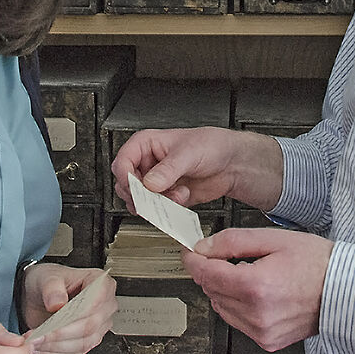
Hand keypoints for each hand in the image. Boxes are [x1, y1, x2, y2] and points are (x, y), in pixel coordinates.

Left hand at [22, 263, 116, 353]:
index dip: (74, 315)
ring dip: (56, 345)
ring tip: (36, 340)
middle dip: (61, 333)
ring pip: (84, 343)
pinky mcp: (89, 340)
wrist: (39, 295)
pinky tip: (41, 347)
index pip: (94, 303)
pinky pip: (76, 353)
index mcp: (100, 283)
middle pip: (89, 326)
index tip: (53, 321)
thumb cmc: (47, 281)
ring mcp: (99, 324)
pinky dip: (56, 353)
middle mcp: (104, 304)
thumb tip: (58, 303)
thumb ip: (52, 288)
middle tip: (39, 334)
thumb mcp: (46, 277)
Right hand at [111, 126, 282, 210]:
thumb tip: (150, 183)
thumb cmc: (212, 146)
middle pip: (126, 185)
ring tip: (176, 195)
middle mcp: (148, 163)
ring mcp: (156, 181)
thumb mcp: (189, 153)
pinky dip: (167, 208)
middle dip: (142, 194)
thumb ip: (168, 169)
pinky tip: (182, 197)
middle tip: (157, 195)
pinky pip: (156, 208)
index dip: (126, 177)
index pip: (122, 162)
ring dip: (156, 202)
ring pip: (139, 200)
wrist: (231, 163)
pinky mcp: (166, 196)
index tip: (138, 188)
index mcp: (146, 144)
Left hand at [183, 227, 331, 351]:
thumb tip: (204, 247)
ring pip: (221, 307)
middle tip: (222, 256)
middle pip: (211, 291)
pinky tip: (256, 292)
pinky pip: (238, 321)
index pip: (207, 274)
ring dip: (224, 289)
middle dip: (211, 272)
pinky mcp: (268, 340)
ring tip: (247, 273)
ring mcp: (262, 331)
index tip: (190, 251)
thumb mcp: (273, 239)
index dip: (194, 260)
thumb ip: (233, 242)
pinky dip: (238, 305)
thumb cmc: (317, 263)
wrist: (344, 291)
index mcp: (256, 286)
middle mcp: (257, 314)